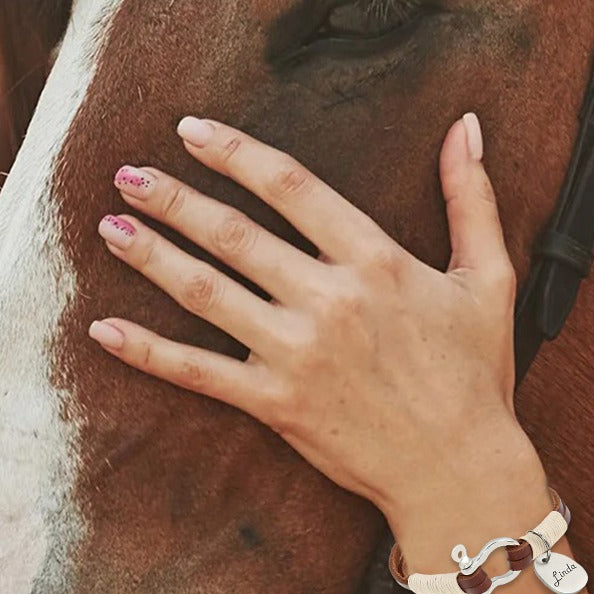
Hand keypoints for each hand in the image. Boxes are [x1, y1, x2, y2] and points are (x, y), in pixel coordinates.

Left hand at [88, 112, 529, 518]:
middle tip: (128, 174)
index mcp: (375, 261)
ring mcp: (296, 354)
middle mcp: (328, 299)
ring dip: (152, 256)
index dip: (234, 152)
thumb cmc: (476, 376)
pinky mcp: (276, 404)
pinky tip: (104, 330)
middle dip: (174, 198)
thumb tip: (467, 125)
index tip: (191, 131)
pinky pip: (199, 373)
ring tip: (109, 227)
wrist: (458, 469)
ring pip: (207, 293)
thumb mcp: (490, 278)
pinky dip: (148, 351)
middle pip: (233, 233)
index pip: (290, 186)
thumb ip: (472, 197)